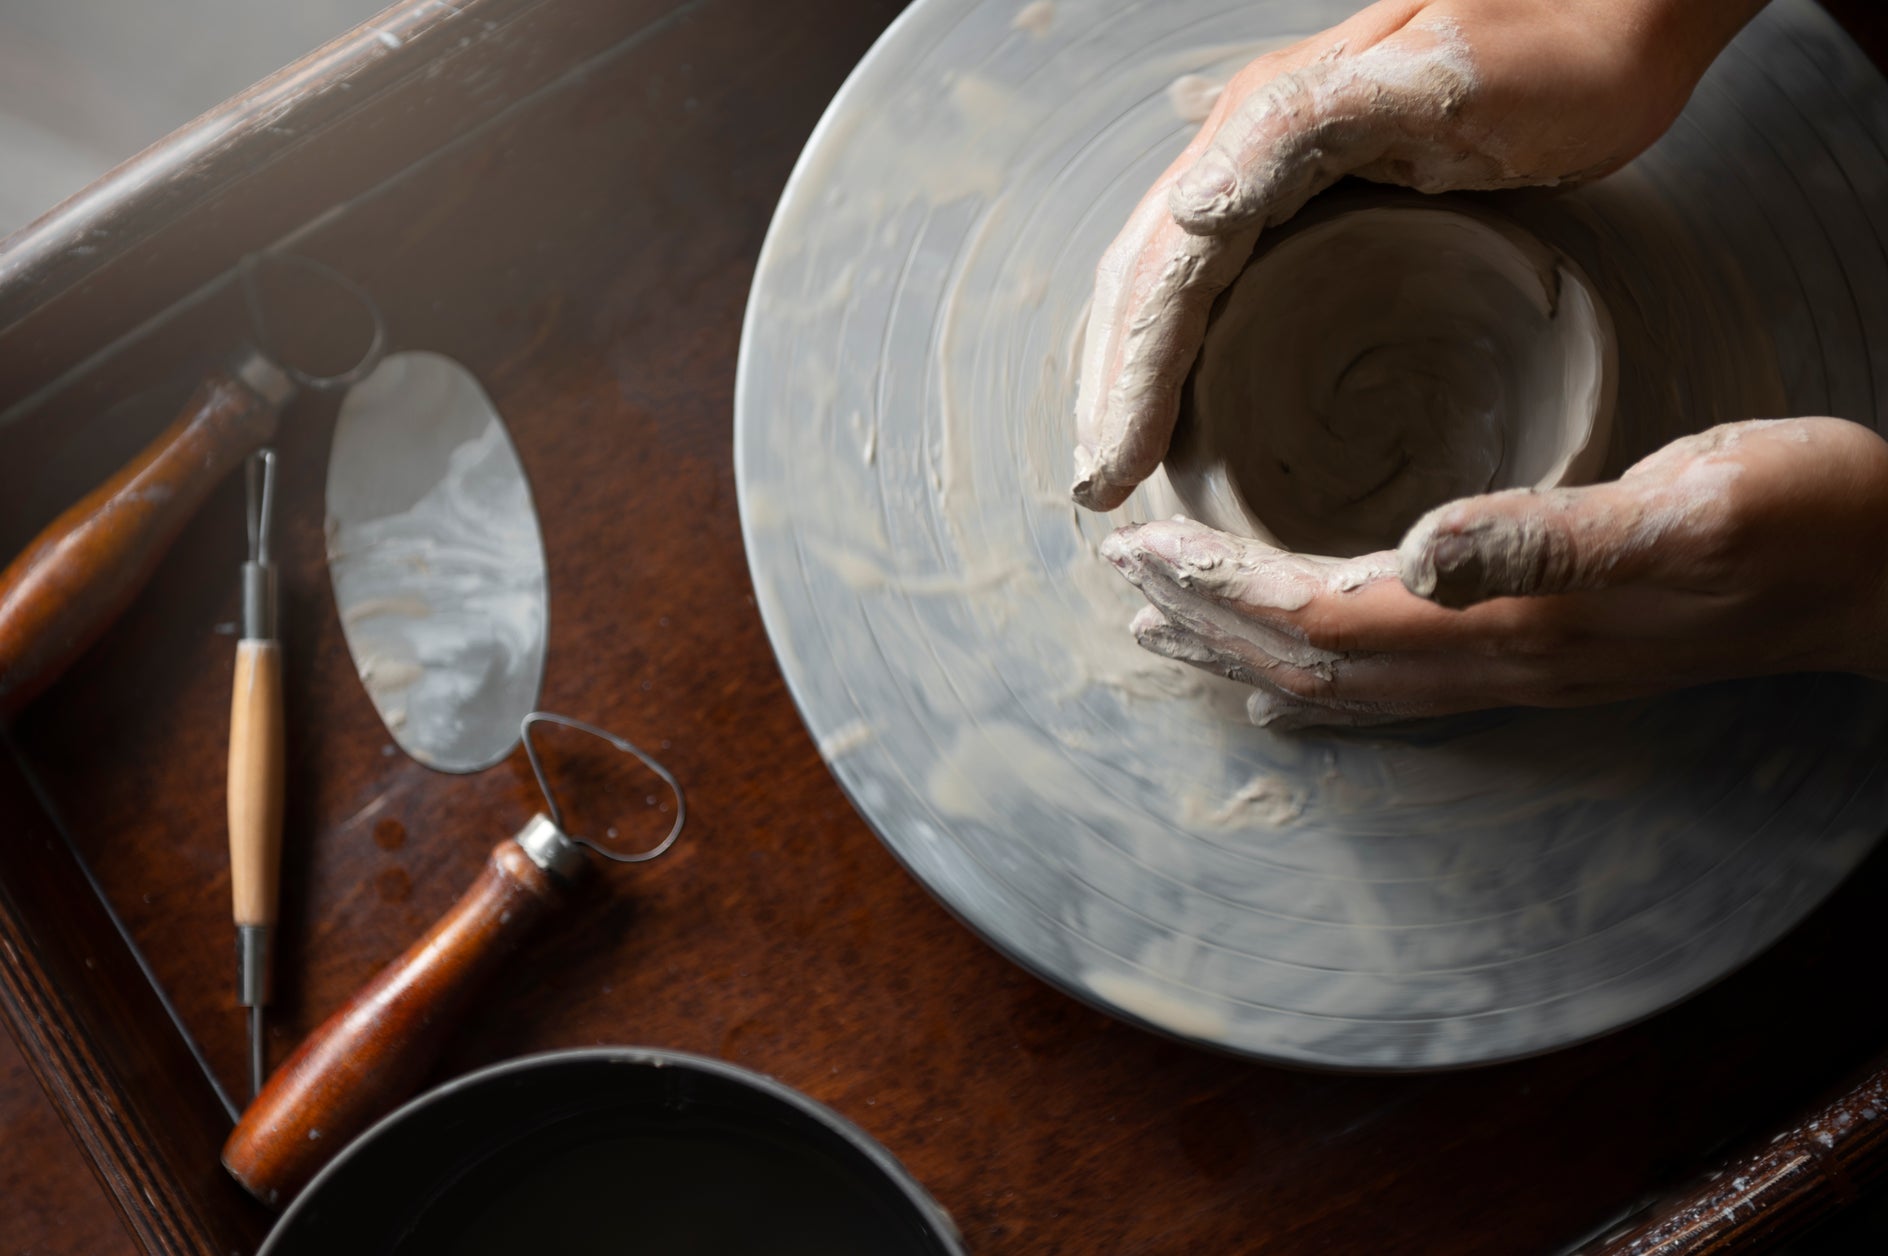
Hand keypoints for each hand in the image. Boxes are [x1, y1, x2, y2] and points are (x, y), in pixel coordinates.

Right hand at [1071, 0, 1766, 510]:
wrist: (1623, 11)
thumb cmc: (1556, 55)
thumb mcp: (1435, 84)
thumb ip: (1302, 127)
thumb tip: (1191, 212)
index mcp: (1264, 127)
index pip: (1165, 274)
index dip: (1131, 377)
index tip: (1116, 468)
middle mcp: (1249, 143)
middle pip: (1145, 281)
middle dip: (1113, 387)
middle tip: (1101, 485)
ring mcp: (1275, 164)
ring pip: (1168, 281)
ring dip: (1134, 372)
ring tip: (1122, 456)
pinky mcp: (1314, 186)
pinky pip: (1217, 276)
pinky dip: (1184, 345)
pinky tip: (1188, 393)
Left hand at [1103, 419, 1887, 725]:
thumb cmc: (1806, 519)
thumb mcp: (1693, 505)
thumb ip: (1554, 535)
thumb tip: (1416, 549)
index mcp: (1515, 620)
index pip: (1323, 620)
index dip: (1224, 590)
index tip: (1144, 549)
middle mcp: (1500, 661)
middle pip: (1312, 664)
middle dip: (1210, 624)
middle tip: (1125, 583)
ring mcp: (1523, 670)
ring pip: (1347, 682)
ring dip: (1249, 652)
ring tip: (1170, 624)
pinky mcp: (1548, 653)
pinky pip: (1398, 685)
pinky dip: (1320, 675)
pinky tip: (1288, 671)